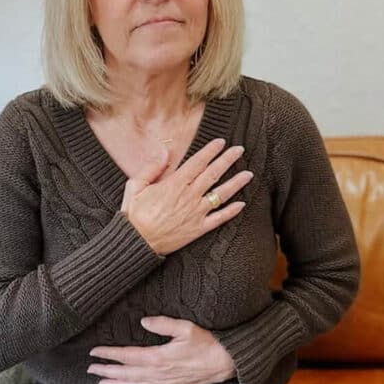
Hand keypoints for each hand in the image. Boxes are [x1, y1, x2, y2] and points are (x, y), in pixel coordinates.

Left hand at [86, 316, 235, 383]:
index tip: (94, 352)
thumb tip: (144, 320)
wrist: (225, 363)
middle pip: (126, 373)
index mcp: (159, 357)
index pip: (127, 356)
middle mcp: (158, 374)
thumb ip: (163, 324)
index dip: (109, 354)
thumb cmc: (206, 343)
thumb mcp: (186, 328)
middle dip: (106, 371)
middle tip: (90, 368)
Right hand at [121, 138, 253, 255]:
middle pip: (213, 174)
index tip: (221, 142)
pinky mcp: (198, 228)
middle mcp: (189, 196)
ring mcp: (196, 213)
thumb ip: (152, 167)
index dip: (210, 150)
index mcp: (174, 184)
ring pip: (221, 194)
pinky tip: (242, 204)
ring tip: (248, 174)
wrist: (137, 242)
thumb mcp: (136, 186)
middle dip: (227, 160)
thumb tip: (165, 151)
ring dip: (236, 183)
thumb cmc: (134, 214)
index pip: (197, 162)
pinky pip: (219, 219)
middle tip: (239, 150)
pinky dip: (231, 211)